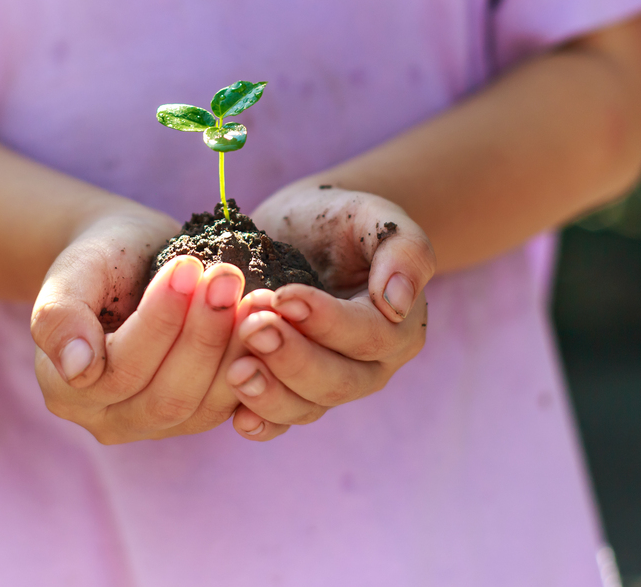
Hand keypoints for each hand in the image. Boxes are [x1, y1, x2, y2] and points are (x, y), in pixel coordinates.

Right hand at [30, 210, 247, 443]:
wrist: (132, 256)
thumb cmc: (101, 256)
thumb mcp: (73, 270)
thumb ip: (60, 317)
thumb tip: (77, 371)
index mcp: (65, 389)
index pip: (119, 371)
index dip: (159, 322)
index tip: (187, 266)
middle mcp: (107, 420)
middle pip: (165, 396)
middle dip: (202, 335)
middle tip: (226, 277)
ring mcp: (154, 425)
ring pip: (202, 406)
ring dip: (232, 348)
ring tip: (249, 292)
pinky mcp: (196, 417)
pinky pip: (229, 405)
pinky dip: (251, 363)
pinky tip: (262, 318)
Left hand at [222, 184, 437, 439]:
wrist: (299, 232)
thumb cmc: (338, 220)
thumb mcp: (373, 217)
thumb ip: (403, 249)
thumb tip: (396, 303)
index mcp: (398, 325)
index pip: (368, 336)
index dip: (326, 322)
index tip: (284, 297)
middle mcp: (369, 366)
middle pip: (337, 381)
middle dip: (293, 358)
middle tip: (254, 328)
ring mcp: (329, 386)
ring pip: (307, 407)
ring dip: (270, 393)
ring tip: (237, 369)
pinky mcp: (291, 393)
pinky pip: (280, 421)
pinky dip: (261, 423)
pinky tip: (238, 418)